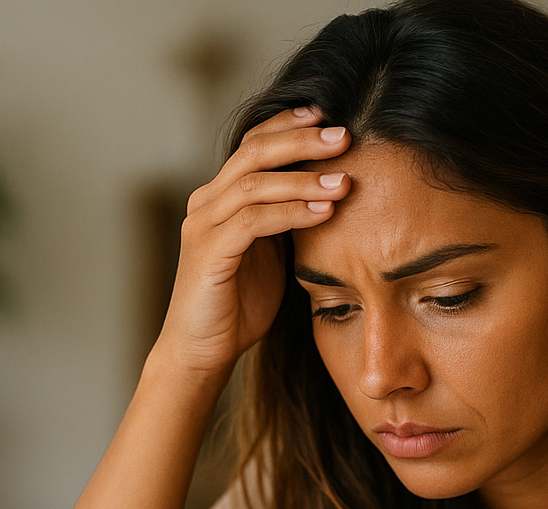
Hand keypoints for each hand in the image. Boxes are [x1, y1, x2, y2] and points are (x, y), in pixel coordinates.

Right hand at [154, 106, 351, 375]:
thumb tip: (334, 195)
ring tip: (344, 181)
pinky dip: (292, 213)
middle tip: (343, 136)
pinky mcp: (209, 252)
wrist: (203, 352)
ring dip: (304, 179)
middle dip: (301, 141)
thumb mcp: (272, 254)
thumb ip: (289, 221)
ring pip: (255, 183)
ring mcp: (204, 225)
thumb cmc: (239, 306)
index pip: (253, 144)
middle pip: (254, 151)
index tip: (328, 118)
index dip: (289, 125)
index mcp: (221, 197)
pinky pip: (253, 221)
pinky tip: (324, 212)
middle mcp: (207, 202)